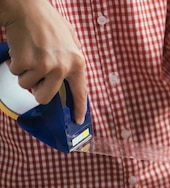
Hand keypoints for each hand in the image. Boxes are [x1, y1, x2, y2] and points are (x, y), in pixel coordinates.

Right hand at [1, 0, 86, 122]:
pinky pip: (16, 73)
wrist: (27, 9)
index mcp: (77, 63)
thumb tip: (71, 79)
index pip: (80, 92)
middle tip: (34, 79)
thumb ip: (72, 60)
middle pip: (45, 97)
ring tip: (28, 55)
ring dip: (23, 73)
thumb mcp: (71, 40)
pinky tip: (20, 50)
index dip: (78, 108)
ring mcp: (44, 66)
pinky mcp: (26, 63)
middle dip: (36, 91)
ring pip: (27, 85)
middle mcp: (63, 67)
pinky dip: (14, 63)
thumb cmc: (47, 22)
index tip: (76, 120)